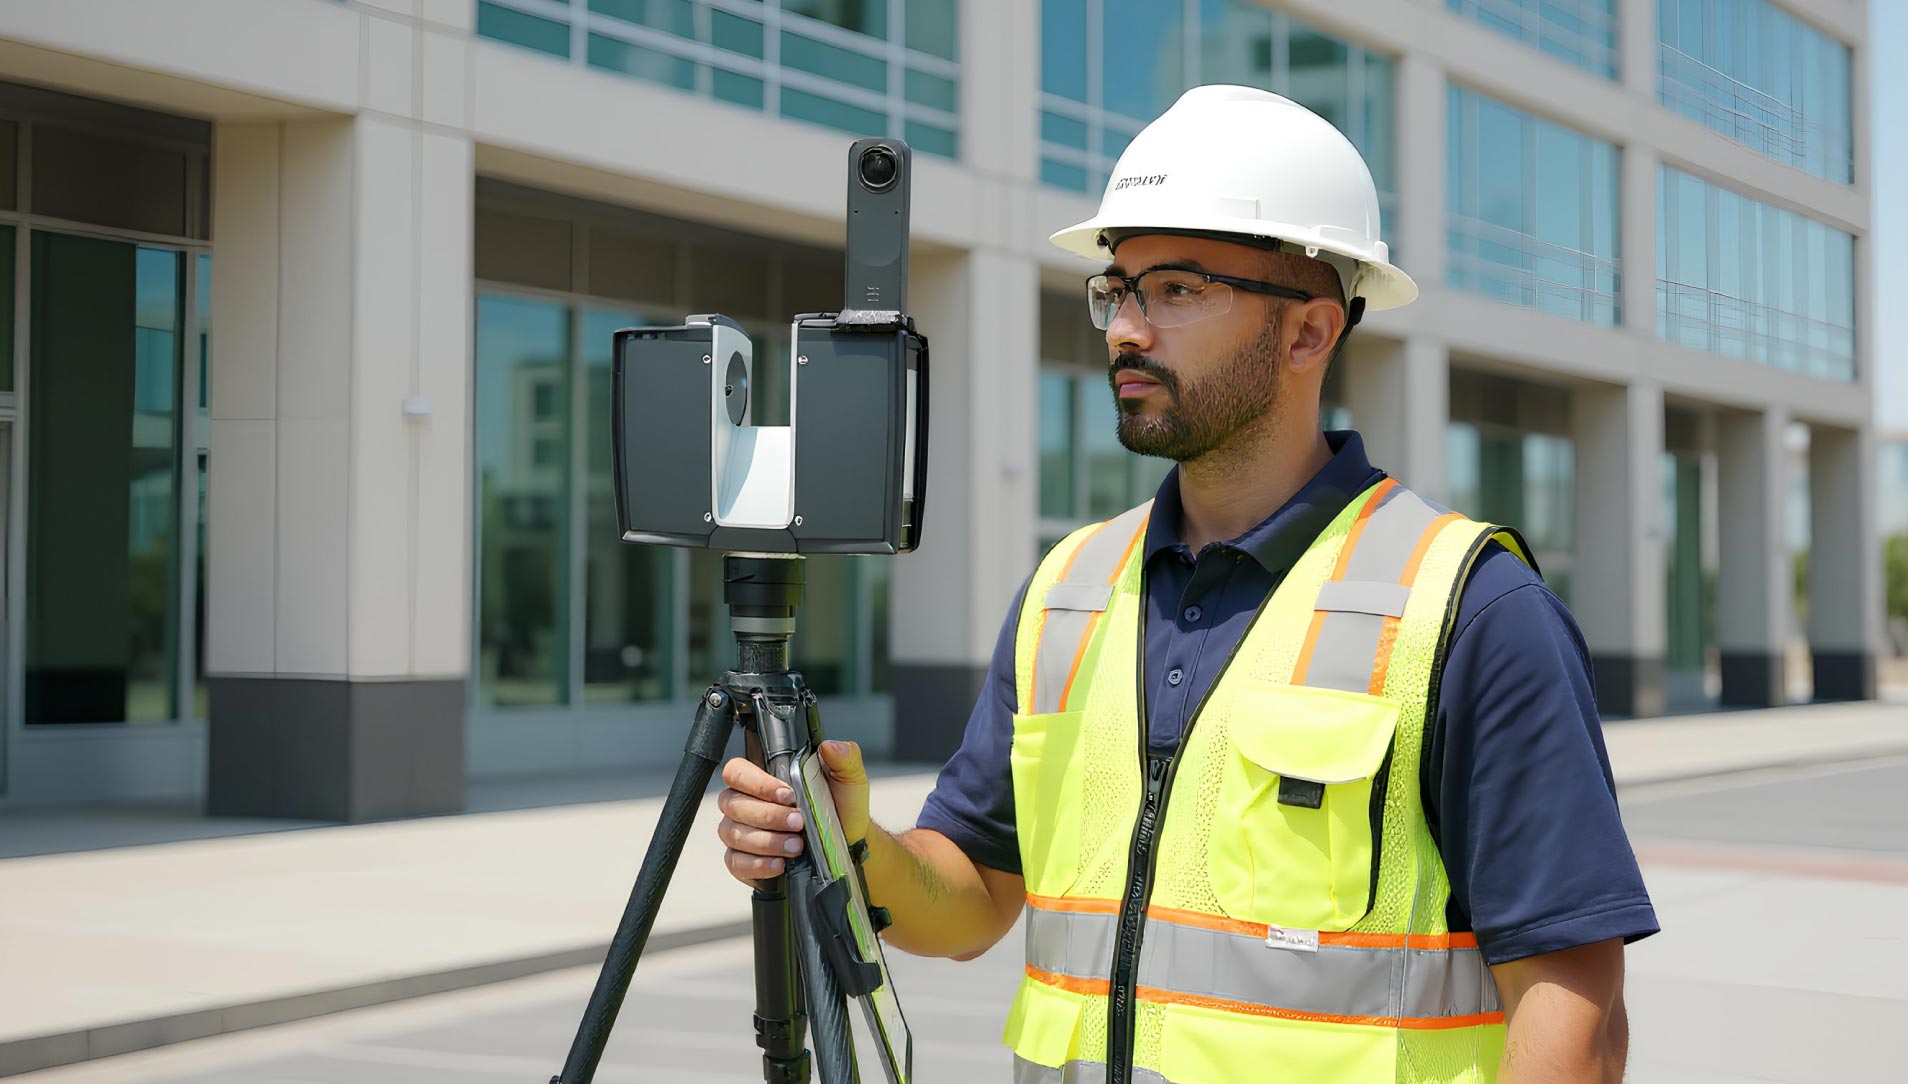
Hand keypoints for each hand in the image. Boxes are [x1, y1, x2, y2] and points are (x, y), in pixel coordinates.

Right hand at [716, 741, 870, 885]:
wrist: (850, 842)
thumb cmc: (841, 807)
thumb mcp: (849, 778)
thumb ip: (843, 757)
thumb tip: (830, 746)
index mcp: (763, 778)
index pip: (736, 771)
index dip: (756, 783)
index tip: (788, 795)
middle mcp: (745, 803)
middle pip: (733, 804)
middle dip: (768, 815)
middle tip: (798, 822)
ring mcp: (741, 833)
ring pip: (733, 834)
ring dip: (766, 841)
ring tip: (796, 846)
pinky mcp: (743, 861)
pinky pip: (735, 862)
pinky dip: (757, 864)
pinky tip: (780, 864)